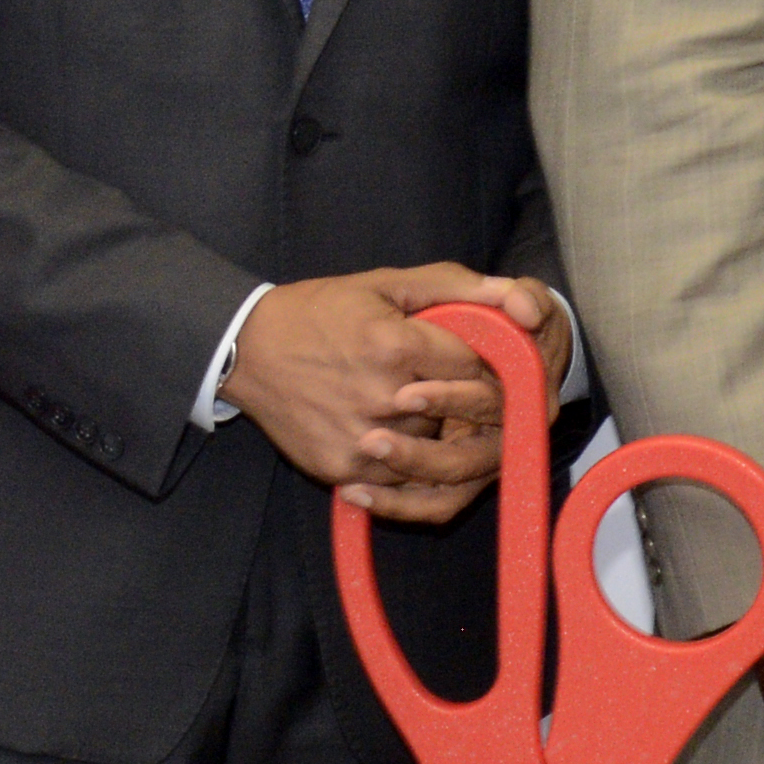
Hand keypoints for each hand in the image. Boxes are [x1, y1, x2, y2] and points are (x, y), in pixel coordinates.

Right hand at [234, 265, 554, 526]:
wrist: (248, 349)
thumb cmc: (321, 311)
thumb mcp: (386, 284)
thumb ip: (455, 287)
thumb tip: (516, 295)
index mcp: (395, 346)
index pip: (477, 368)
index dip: (493, 368)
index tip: (494, 365)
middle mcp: (381, 397)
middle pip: (461, 414)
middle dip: (473, 403)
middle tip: (474, 395)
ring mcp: (361, 439)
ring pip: (434, 447)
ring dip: (438, 433)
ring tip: (420, 408)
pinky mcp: (342, 468)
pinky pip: (400, 479)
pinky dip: (407, 460)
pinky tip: (397, 432)